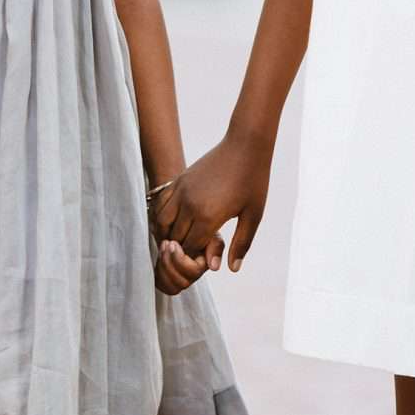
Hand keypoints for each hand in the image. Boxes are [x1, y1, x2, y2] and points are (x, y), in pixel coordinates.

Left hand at [153, 233, 220, 294]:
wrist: (178, 227)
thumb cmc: (195, 230)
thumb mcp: (209, 234)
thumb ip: (216, 247)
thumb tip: (213, 267)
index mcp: (204, 265)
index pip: (194, 272)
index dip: (180, 260)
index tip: (173, 242)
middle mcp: (194, 276)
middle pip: (182, 283)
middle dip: (169, 262)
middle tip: (166, 244)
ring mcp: (181, 279)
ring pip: (172, 287)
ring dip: (163, 267)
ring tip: (162, 249)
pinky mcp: (169, 280)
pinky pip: (162, 287)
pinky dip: (158, 273)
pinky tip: (159, 258)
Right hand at [155, 132, 270, 270]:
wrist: (245, 145)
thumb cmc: (253, 181)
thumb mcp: (253, 216)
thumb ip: (241, 244)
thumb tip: (232, 269)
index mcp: (208, 217)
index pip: (191, 248)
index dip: (194, 259)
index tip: (203, 260)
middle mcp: (190, 205)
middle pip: (175, 238)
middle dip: (181, 250)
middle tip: (192, 254)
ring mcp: (181, 191)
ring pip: (162, 223)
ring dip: (168, 234)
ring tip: (180, 241)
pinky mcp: (179, 181)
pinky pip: (161, 205)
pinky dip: (162, 218)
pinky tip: (172, 223)